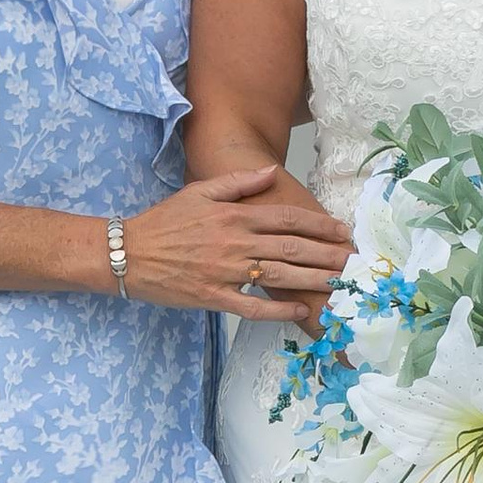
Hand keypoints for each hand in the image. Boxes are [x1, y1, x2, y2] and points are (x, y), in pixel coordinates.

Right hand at [120, 164, 350, 321]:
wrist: (128, 252)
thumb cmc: (165, 221)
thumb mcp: (199, 191)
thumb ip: (238, 181)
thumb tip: (270, 171)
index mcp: (234, 216)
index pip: (288, 218)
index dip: (319, 225)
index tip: (342, 231)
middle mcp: (235, 243)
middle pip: (292, 248)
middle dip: (327, 255)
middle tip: (354, 261)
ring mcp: (225, 272)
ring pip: (279, 277)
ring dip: (313, 281)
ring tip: (339, 284)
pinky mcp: (213, 297)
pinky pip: (252, 307)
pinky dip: (278, 310)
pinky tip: (300, 311)